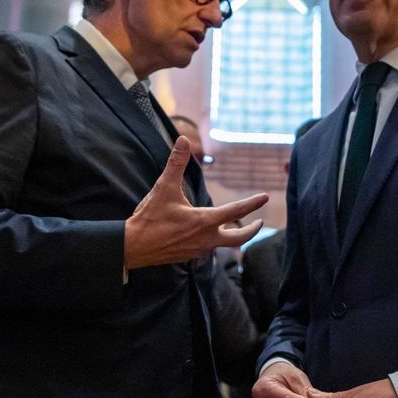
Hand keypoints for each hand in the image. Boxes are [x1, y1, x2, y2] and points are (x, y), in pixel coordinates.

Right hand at [124, 137, 267, 269]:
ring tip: (230, 226)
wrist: (132, 247)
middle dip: (251, 230)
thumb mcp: (164, 188)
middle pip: (238, 239)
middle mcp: (206, 239)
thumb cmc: (149, 218)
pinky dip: (210, 240)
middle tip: (259, 223)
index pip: (236, 211)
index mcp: (204, 221)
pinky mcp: (187, 257)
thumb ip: (176, 164)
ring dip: (228, 235)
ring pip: (221, 244)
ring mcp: (197, 250)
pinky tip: (202, 234)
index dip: (252, 203)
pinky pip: (205, 248)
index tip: (265, 197)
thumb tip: (183, 140)